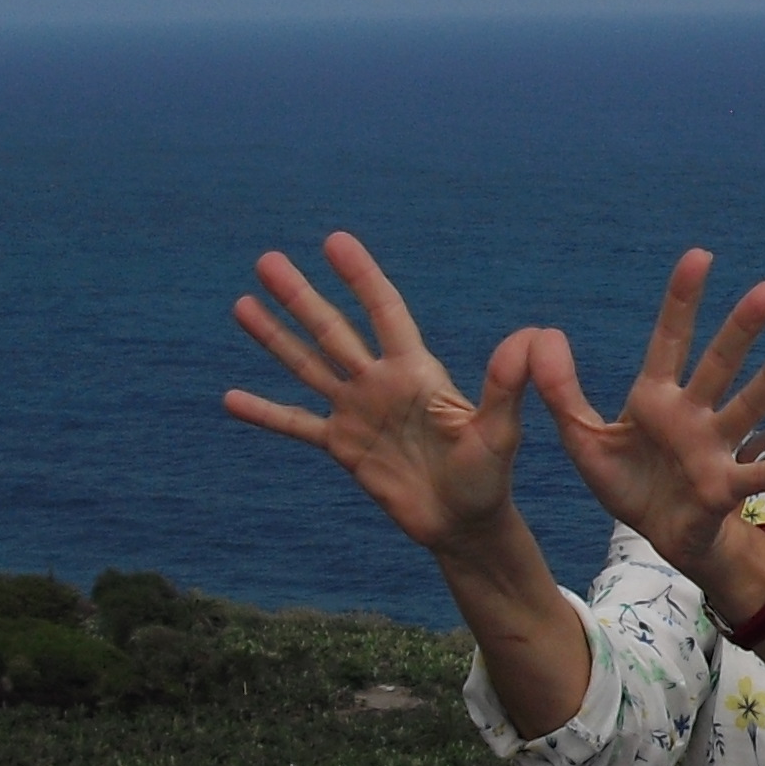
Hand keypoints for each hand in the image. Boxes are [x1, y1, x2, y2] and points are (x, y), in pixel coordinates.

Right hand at [225, 233, 535, 554]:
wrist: (464, 524)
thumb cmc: (488, 476)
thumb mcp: (498, 430)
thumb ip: (506, 385)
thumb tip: (534, 336)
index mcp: (416, 372)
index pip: (384, 312)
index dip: (361, 277)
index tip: (335, 241)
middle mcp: (380, 383)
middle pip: (332, 330)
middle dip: (300, 296)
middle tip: (267, 261)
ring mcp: (357, 412)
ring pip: (307, 365)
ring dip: (275, 337)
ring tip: (242, 304)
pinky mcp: (342, 447)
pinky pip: (296, 424)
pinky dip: (265, 412)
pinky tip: (230, 397)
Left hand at [525, 251, 764, 588]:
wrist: (658, 533)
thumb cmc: (628, 480)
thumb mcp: (582, 437)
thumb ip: (561, 390)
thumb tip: (540, 336)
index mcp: (655, 396)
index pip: (670, 338)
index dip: (682, 299)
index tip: (700, 257)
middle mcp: (691, 413)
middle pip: (719, 362)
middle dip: (742, 327)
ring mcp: (713, 447)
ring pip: (746, 406)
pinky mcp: (725, 487)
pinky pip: (757, 474)